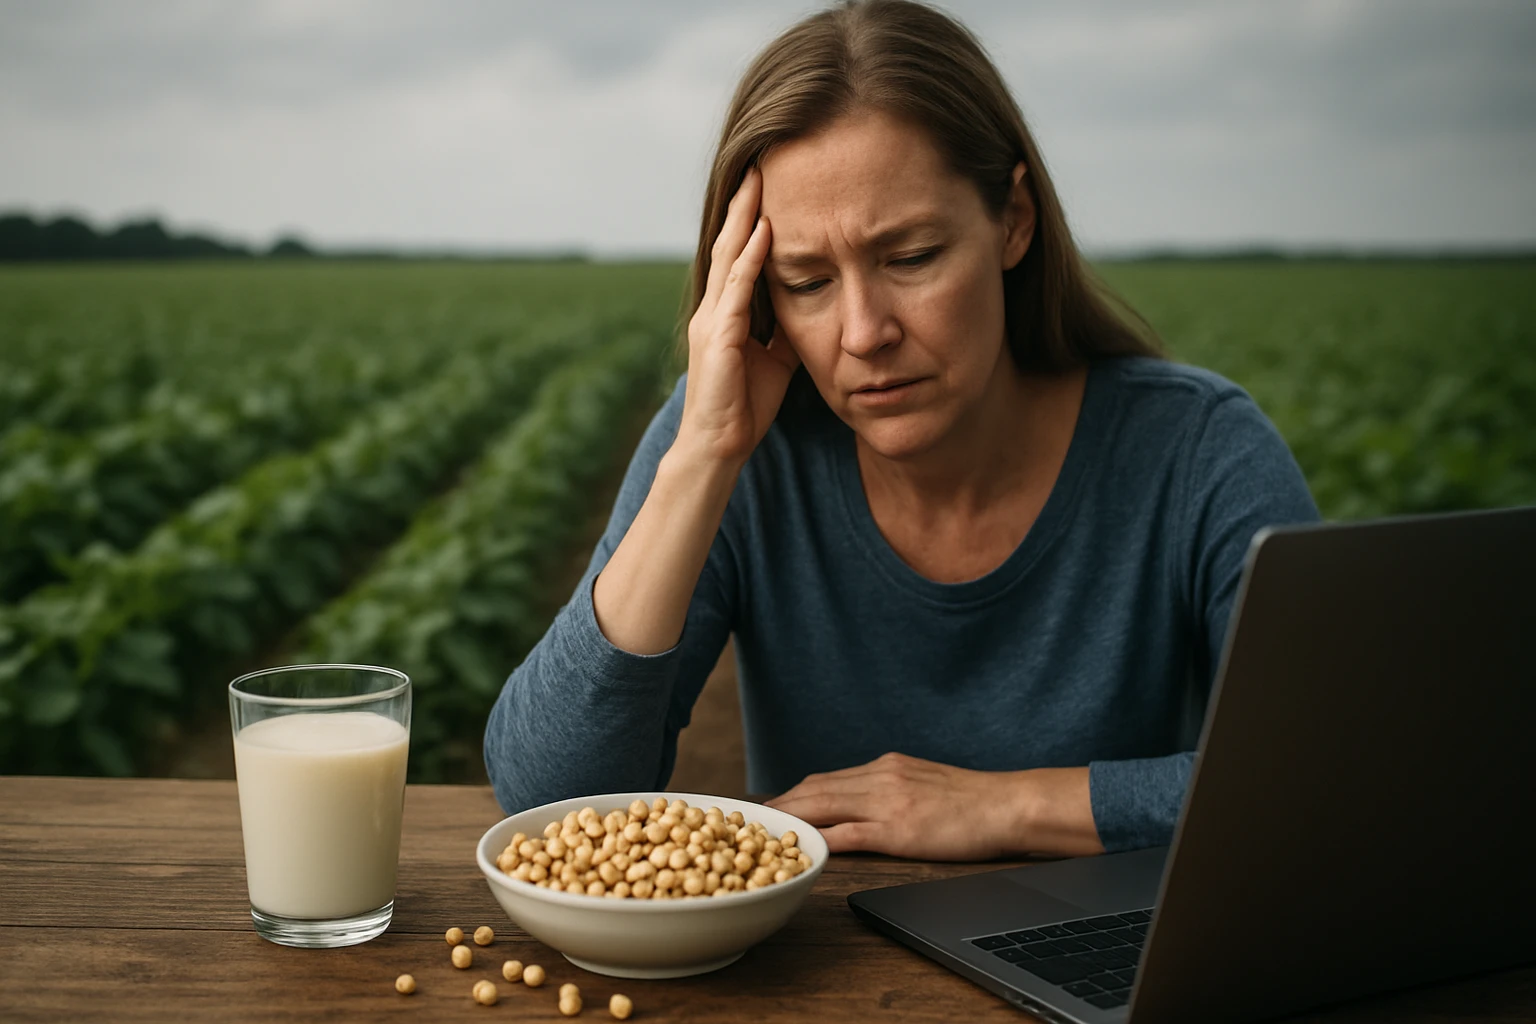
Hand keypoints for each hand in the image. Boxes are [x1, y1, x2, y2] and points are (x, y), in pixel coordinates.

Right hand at [678, 166, 800, 468]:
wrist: (717, 445)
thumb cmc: (744, 407)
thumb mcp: (776, 359)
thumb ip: (787, 329)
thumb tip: (816, 305)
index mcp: (725, 313)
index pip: (738, 255)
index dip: (752, 219)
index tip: (769, 185)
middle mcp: (713, 308)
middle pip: (728, 243)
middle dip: (745, 204)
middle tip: (761, 163)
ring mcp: (712, 320)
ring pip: (728, 257)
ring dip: (745, 218)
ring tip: (759, 182)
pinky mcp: (717, 336)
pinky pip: (736, 289)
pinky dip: (749, 259)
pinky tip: (764, 233)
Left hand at [764, 752, 1105, 860]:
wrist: (1007, 804)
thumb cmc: (974, 801)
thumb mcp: (925, 780)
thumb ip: (894, 786)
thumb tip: (867, 799)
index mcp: (887, 766)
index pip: (828, 777)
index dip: (796, 791)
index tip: (773, 803)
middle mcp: (881, 776)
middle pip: (817, 788)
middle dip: (782, 803)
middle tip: (753, 819)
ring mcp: (887, 802)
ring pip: (824, 805)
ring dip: (791, 818)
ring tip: (765, 832)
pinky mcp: (897, 829)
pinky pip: (848, 833)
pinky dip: (820, 839)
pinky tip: (802, 848)